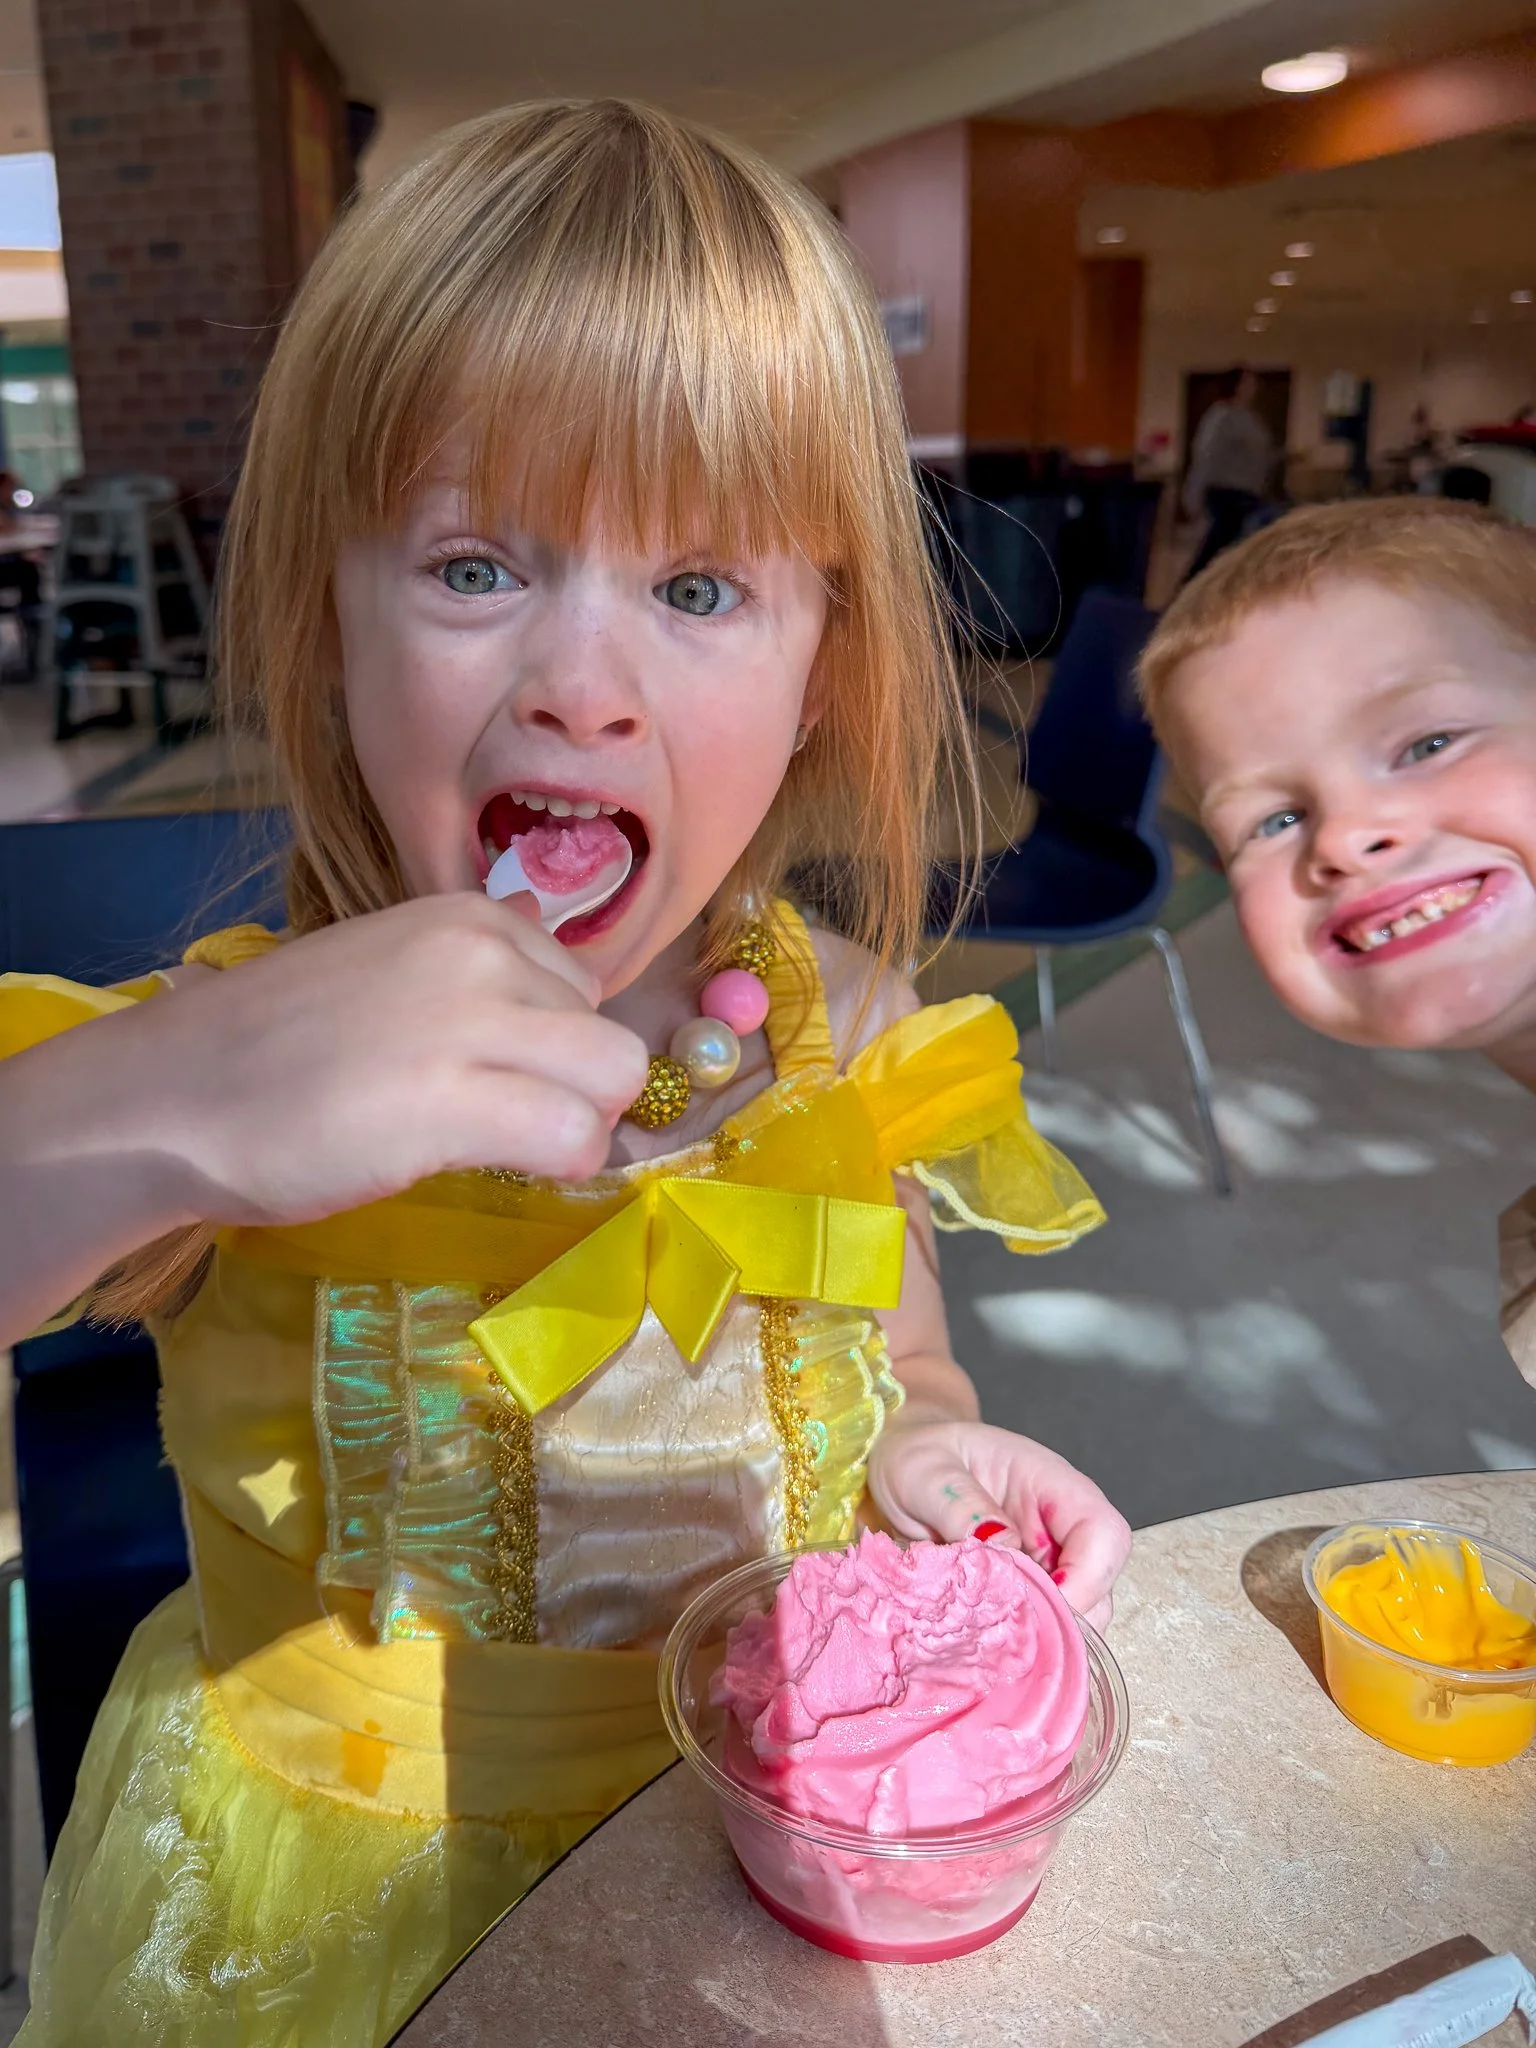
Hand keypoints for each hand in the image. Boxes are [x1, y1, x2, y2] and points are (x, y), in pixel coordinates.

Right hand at [87, 891, 651, 1226]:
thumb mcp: (386, 968)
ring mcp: (470, 1022)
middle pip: (609, 1035)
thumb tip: (546, 969)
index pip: (581, 987)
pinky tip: (506, 1170)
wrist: (169, 1099)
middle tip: (513, 1125)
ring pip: (614, 1079)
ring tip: (508, 1148)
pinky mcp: (455, 1101)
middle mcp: (480, 952)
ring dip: (579, 1129)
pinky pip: (576, 1137)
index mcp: (466, 917)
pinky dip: (563, 1166)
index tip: (501, 1078)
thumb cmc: (270, 1048)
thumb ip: (469, 972)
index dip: (555, 1047)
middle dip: (581, 1091)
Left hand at [866, 1417, 1130, 1631]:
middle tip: (1010, 1641)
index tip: (1042, 1606)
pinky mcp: (1025, 1595)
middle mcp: (1059, 1528)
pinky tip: (986, 1649)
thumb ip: (961, 1506)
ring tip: (991, 1646)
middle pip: (1100, 1586)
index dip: (1088, 1578)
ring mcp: (1045, 1565)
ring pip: (1078, 1617)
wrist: (903, 1470)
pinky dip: (1023, 1646)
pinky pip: (1043, 1629)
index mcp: (1049, 1484)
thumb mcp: (927, 1473)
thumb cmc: (920, 1460)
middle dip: (1067, 1622)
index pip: (1103, 1532)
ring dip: (1045, 1640)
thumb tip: (1002, 1548)